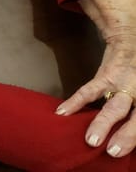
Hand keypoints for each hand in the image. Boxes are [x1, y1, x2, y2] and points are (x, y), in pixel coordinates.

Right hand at [57, 33, 135, 157]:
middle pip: (134, 117)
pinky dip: (75, 102)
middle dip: (125, 135)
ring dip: (102, 124)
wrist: (130, 40)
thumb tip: (128, 130)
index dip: (134, 135)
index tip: (122, 149)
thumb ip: (135, 107)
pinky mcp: (105, 77)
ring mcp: (122, 84)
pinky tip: (62, 112)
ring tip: (90, 140)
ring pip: (113, 107)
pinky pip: (88, 92)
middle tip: (112, 151)